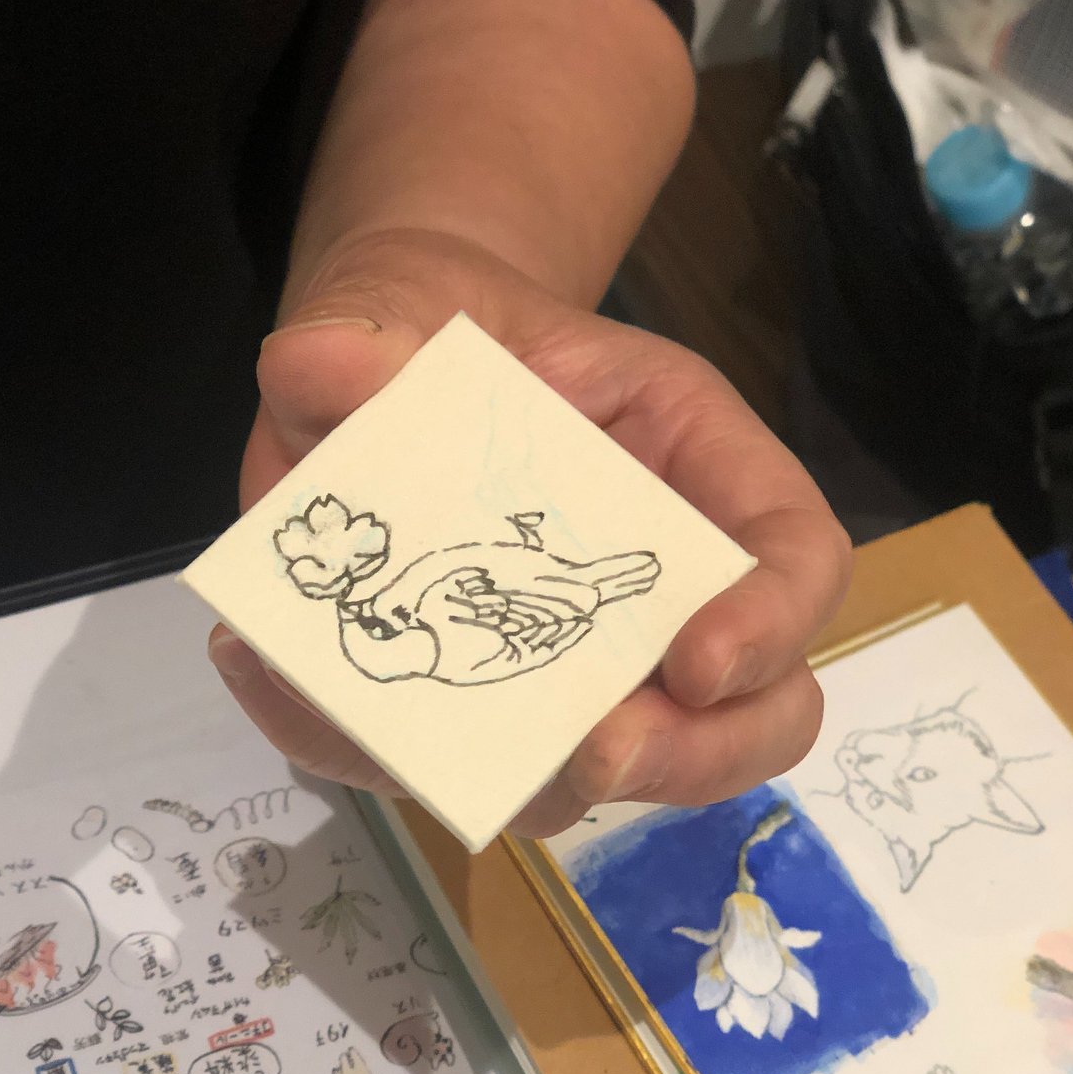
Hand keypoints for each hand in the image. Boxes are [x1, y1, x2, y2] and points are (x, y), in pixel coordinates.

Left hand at [210, 228, 851, 839]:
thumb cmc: (439, 322)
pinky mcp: (478, 705)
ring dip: (530, 783)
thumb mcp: (412, 290)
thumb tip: (321, 368)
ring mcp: (575, 664)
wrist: (380, 369)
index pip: (793, 553)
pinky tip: (278, 683)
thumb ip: (374, 318)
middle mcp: (658, 590)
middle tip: (597, 754)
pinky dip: (369, 750)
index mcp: (694, 466)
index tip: (698, 664)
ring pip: (610, 772)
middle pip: (749, 712)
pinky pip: (452, 767)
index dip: (774, 621)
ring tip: (399, 730)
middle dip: (689, 756)